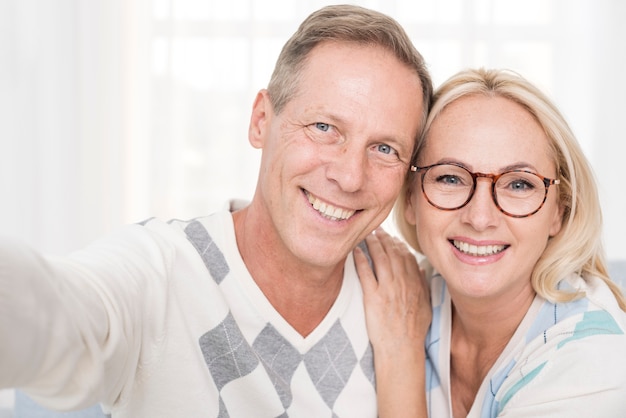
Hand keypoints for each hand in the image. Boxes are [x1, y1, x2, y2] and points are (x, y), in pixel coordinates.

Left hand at [354, 228, 430, 351]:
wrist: (402, 349)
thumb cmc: (413, 332)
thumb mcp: (426, 308)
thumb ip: (423, 287)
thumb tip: (421, 271)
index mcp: (415, 285)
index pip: (406, 258)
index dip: (398, 245)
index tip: (392, 238)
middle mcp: (402, 284)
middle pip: (393, 254)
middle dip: (384, 239)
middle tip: (377, 231)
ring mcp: (388, 290)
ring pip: (380, 259)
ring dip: (373, 245)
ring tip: (366, 236)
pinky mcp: (373, 298)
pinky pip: (366, 274)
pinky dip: (361, 261)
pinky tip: (356, 252)